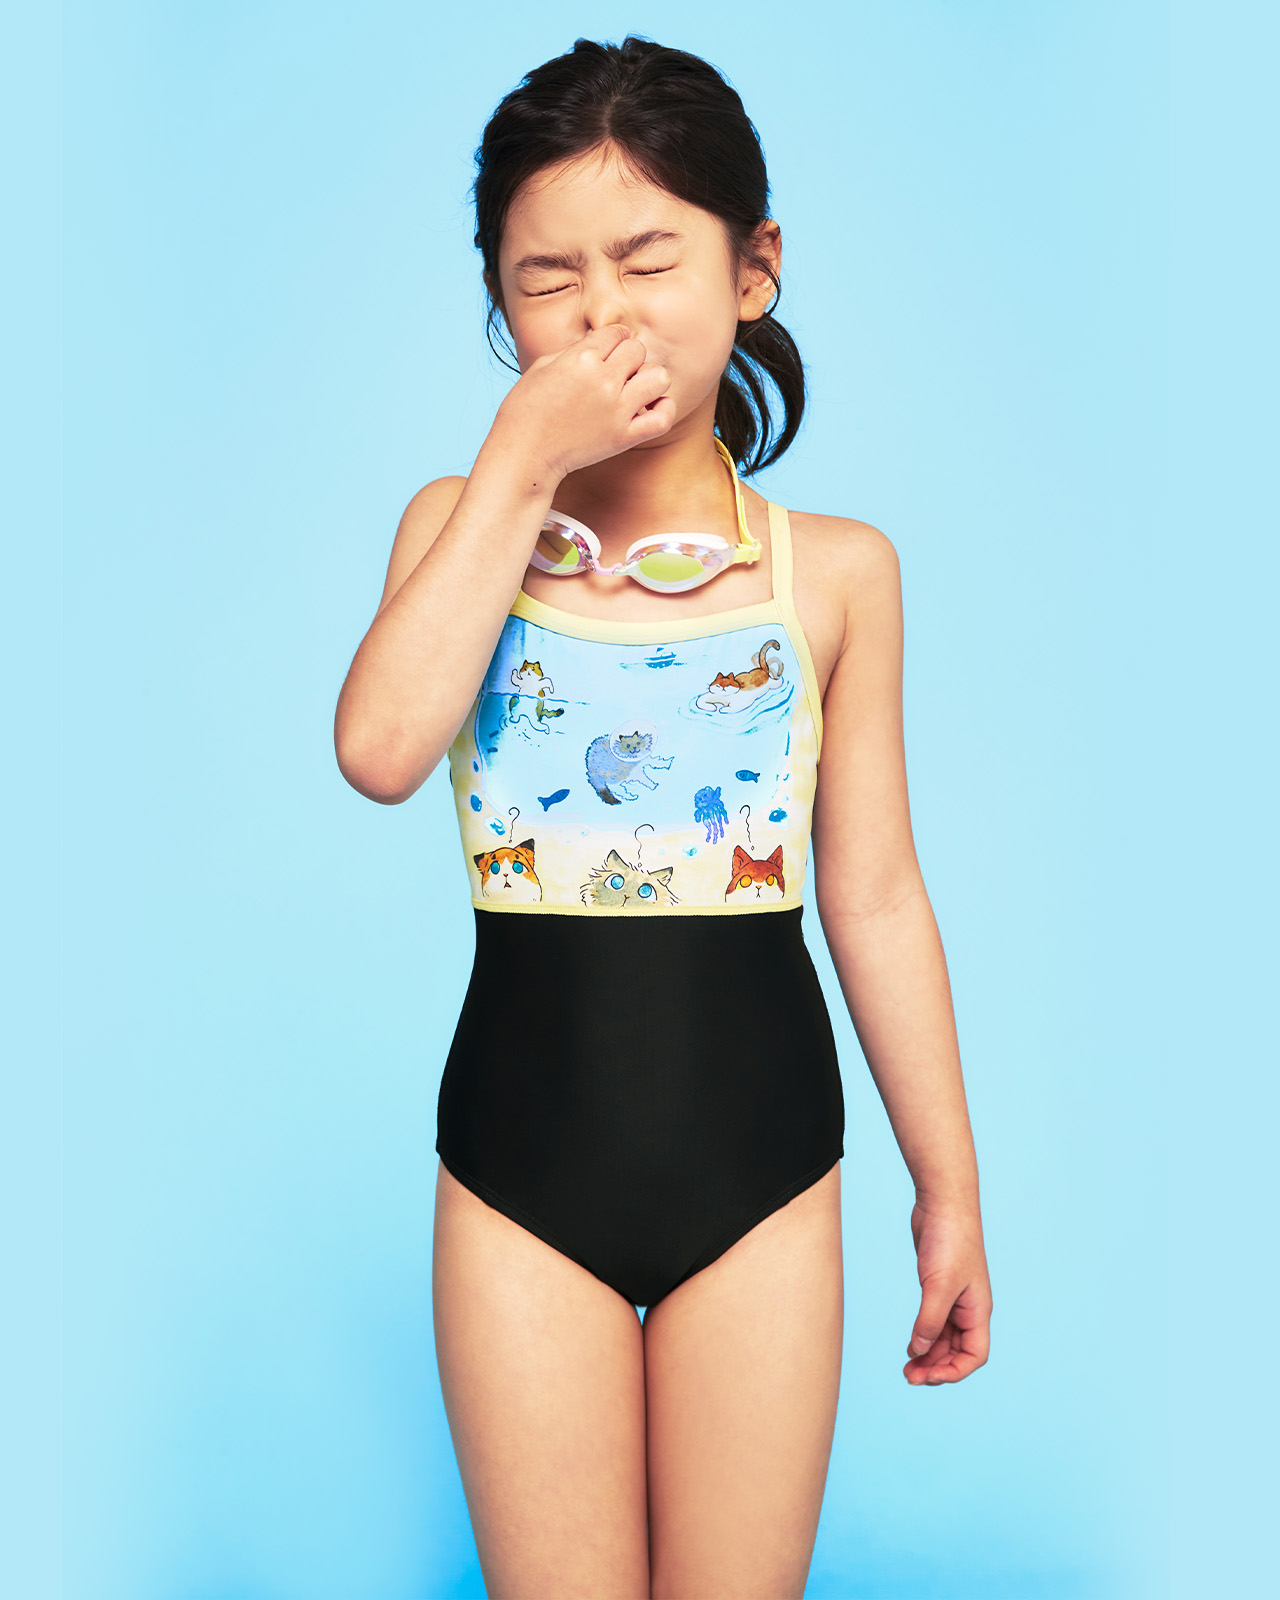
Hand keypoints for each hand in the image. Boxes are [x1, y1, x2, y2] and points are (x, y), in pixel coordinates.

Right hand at [490, 324, 675, 482]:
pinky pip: (663, 417)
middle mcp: (603, 382)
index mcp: (581, 359)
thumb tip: (605, 340)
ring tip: (633, 389)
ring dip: (649, 379)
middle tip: (613, 374)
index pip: (616, 333)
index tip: (603, 354)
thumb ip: (577, 350)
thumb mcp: (543, 366)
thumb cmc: (526, 409)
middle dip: (627, 358)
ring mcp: (617, 411)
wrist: (524, 453)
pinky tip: (649, 408)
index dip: (611, 340)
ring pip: (659, 377)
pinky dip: (663, 410)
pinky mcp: (624, 437)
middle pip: (638, 350)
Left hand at [903, 1199, 991, 1384]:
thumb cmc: (950, 1240)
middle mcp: (969, 1308)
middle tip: (909, 1377)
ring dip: (927, 1355)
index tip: (929, 1377)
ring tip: (906, 1368)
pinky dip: (922, 1336)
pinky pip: (933, 1321)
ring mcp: (953, 1297)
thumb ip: (930, 1321)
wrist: (942, 1202)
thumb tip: (918, 1352)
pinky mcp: (937, 1286)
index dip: (955, 1372)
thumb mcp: (939, 1286)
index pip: (975, 1355)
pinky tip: (909, 1346)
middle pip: (957, 1351)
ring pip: (943, 1338)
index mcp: (978, 1310)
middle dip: (936, 1367)